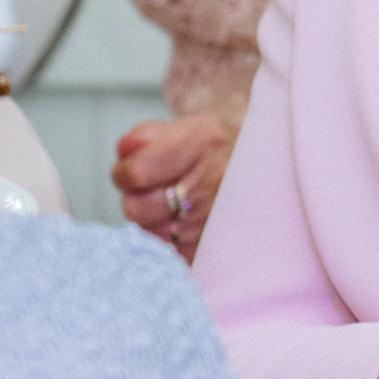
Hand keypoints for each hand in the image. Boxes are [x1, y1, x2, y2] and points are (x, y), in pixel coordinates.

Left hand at [113, 112, 234, 261]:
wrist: (255, 169)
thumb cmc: (211, 149)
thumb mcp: (182, 128)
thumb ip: (144, 136)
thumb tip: (125, 150)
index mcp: (202, 143)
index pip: (137, 173)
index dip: (123, 173)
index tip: (129, 170)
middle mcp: (212, 182)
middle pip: (137, 209)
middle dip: (135, 199)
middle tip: (151, 190)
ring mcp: (214, 217)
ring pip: (150, 233)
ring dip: (152, 221)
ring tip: (171, 204)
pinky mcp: (213, 245)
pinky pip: (169, 250)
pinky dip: (169, 238)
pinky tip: (183, 222)